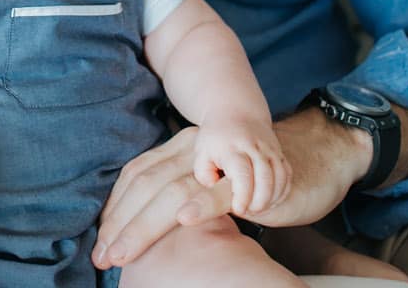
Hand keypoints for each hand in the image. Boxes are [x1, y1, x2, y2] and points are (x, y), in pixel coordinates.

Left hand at [94, 110, 367, 267]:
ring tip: (126, 253)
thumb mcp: (206, 186)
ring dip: (145, 225)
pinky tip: (183, 220)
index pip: (137, 175)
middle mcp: (194, 150)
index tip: (101, 242)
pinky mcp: (247, 179)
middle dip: (122, 224)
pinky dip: (199, 205)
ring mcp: (221, 163)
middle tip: (104, 257)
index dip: (116, 210)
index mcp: (180, 150)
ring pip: (174, 189)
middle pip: (148, 184)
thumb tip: (142, 233)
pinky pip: (219, 191)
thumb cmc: (250, 181)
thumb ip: (176, 197)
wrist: (307, 160)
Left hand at [189, 119, 290, 220]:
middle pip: (266, 178)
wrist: (235, 111)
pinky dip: (281, 192)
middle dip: (259, 202)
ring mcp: (270, 149)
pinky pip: (287, 176)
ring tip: (257, 207)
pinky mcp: (279, 153)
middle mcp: (254, 147)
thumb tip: (217, 191)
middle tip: (247, 210)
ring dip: (271, 199)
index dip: (243, 196)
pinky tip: (269, 200)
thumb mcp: (201, 154)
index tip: (238, 209)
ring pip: (280, 177)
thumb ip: (205, 176)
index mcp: (232, 147)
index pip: (243, 174)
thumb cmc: (215, 138)